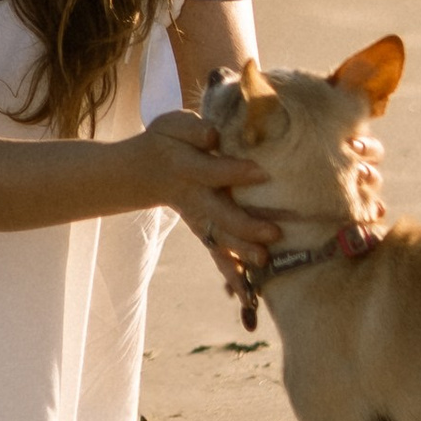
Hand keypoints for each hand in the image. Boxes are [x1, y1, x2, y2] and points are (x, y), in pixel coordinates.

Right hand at [139, 111, 281, 265]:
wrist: (147, 171)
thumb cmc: (170, 142)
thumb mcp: (173, 126)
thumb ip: (192, 129)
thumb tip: (213, 136)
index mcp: (188, 169)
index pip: (213, 172)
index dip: (235, 172)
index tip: (263, 172)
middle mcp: (195, 198)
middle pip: (219, 215)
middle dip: (245, 226)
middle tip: (274, 233)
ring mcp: (200, 220)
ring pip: (220, 240)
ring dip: (240, 253)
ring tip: (264, 262)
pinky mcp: (205, 233)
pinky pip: (218, 256)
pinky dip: (232, 276)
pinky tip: (248, 295)